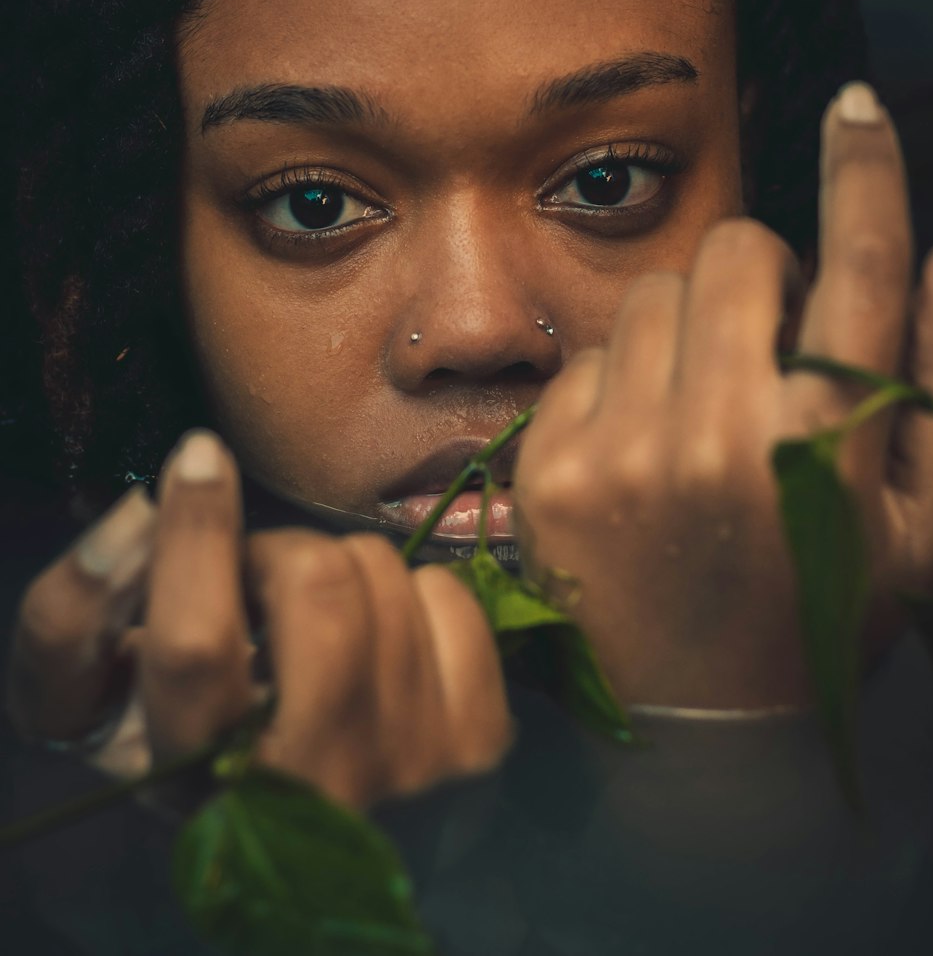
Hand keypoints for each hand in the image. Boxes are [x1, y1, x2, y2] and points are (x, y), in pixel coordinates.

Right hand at [6, 433, 512, 809]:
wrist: (312, 858)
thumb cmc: (194, 747)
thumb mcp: (97, 704)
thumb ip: (73, 617)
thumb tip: (141, 510)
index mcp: (198, 775)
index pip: (197, 645)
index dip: (197, 535)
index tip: (199, 457)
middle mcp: (312, 784)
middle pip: (317, 585)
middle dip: (281, 551)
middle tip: (260, 583)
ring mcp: (409, 767)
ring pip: (384, 573)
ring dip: (341, 568)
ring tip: (317, 619)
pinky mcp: (477, 744)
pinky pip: (447, 593)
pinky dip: (412, 593)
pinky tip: (383, 642)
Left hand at [513, 83, 932, 708]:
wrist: (703, 734)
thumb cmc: (831, 613)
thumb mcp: (923, 520)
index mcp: (824, 446)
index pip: (856, 267)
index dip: (865, 171)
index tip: (857, 106)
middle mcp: (715, 437)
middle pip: (732, 251)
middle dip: (760, 273)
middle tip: (772, 340)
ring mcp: (617, 452)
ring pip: (652, 293)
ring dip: (689, 324)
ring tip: (706, 402)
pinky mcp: (544, 470)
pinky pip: (587, 354)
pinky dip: (625, 376)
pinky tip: (647, 440)